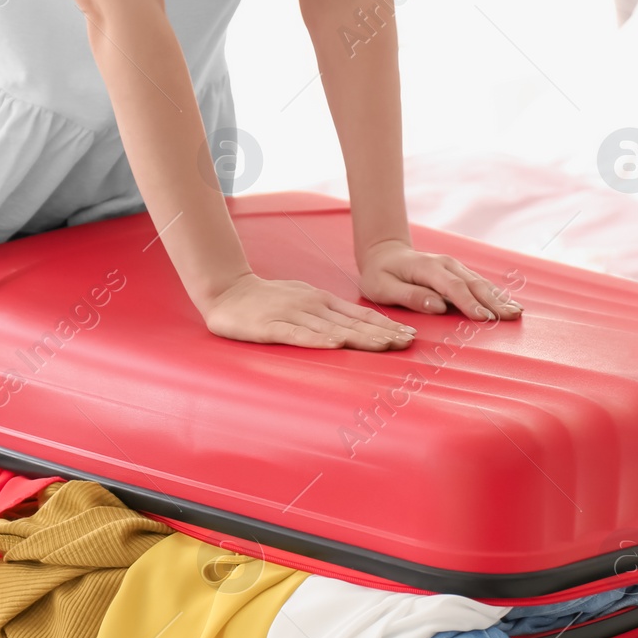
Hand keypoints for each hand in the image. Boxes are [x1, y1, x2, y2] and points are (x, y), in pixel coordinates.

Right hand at [199, 273, 416, 350]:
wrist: (228, 291)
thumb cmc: (270, 300)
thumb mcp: (306, 300)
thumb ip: (330, 314)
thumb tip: (359, 328)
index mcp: (323, 301)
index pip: (361, 315)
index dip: (386, 326)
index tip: (410, 336)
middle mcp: (313, 306)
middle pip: (353, 323)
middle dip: (383, 334)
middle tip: (409, 344)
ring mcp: (292, 315)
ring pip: (332, 329)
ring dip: (361, 338)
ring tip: (386, 346)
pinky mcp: (270, 327)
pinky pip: (297, 335)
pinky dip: (317, 340)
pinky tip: (335, 346)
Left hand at [356, 240, 522, 320]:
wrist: (384, 254)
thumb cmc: (380, 275)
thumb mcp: (383, 288)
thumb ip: (410, 296)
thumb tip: (438, 306)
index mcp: (427, 268)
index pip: (453, 287)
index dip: (469, 303)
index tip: (483, 319)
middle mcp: (445, 264)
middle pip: (473, 284)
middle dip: (493, 302)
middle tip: (510, 318)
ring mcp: (454, 266)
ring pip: (480, 282)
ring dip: (499, 298)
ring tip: (516, 312)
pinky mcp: (458, 271)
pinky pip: (479, 282)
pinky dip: (495, 293)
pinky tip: (509, 303)